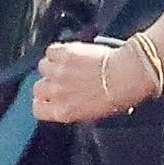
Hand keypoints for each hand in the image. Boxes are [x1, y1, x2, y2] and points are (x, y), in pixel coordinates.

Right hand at [31, 38, 151, 122]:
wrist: (125, 77)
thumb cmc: (116, 97)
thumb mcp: (93, 113)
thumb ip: (74, 108)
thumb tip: (70, 102)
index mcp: (63, 112)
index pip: (38, 109)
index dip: (42, 103)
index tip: (49, 99)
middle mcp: (57, 93)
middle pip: (38, 88)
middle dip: (48, 84)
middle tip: (61, 81)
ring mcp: (58, 72)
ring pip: (43, 67)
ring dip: (53, 66)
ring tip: (68, 65)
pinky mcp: (64, 54)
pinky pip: (50, 51)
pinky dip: (57, 51)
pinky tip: (69, 53)